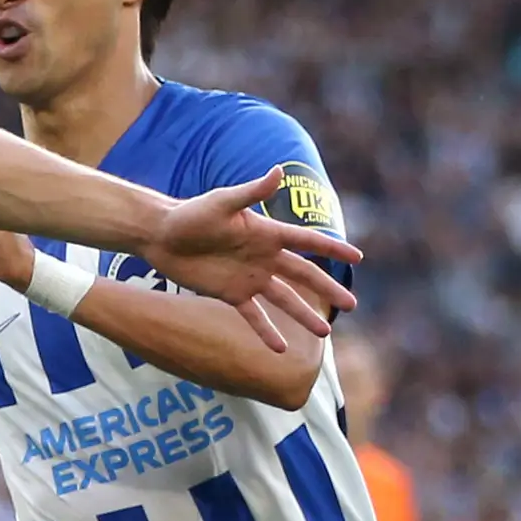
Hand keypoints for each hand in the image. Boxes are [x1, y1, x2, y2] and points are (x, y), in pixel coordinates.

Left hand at [143, 168, 359, 340]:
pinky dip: (266, 332)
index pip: (307, 242)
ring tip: (324, 333)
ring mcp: (249, 278)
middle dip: (327, 289)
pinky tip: (280, 349)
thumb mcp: (222, 202)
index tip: (358, 259)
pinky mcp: (231, 294)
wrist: (162, 236)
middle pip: (303, 275)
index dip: (332, 249)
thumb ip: (252, 192)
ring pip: (284, 299)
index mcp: (267, 233)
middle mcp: (264, 257)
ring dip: (304, 315)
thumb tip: (279, 171)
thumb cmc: (192, 214)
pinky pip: (254, 316)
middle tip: (351, 305)